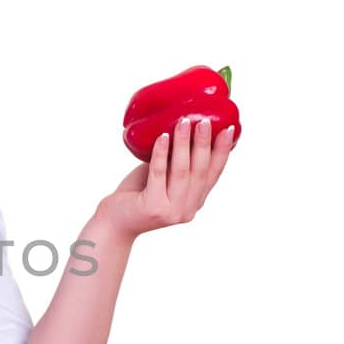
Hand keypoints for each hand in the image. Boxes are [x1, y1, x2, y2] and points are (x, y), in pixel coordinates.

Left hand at [96, 116, 235, 240]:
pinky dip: (160, 153)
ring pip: (181, 171)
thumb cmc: (137, 195)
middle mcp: (187, 209)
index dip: (222, 151)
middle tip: (205, 121)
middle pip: (199, 171)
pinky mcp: (153, 207)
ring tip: (184, 122)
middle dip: (204, 143)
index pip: (213, 174)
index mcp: (194, 202)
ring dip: (184, 144)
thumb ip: (175, 162)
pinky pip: (158, 173)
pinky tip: (162, 136)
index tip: (229, 129)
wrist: (114, 222)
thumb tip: (184, 127)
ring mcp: (171, 211)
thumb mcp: (162, 177)